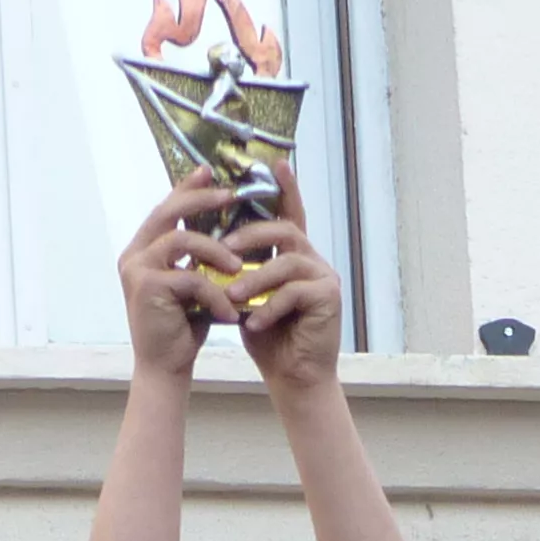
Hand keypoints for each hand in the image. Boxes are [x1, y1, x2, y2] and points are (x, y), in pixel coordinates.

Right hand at [116, 171, 246, 378]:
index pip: (166, 209)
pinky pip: (189, 277)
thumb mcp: (194, 285)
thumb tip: (229, 229)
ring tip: (239, 267)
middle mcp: (134, 255)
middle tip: (230, 195)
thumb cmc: (183, 328)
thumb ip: (198, 258)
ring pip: (180, 239)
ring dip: (215, 251)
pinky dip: (214, 293)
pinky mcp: (147, 287)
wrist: (165, 368)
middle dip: (200, 199)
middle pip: (167, 212)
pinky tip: (230, 311)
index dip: (187, 188)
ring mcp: (137, 269)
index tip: (210, 171)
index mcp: (143, 250)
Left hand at [226, 164, 344, 397]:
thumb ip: (238, 269)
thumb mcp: (245, 297)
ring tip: (232, 297)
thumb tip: (210, 242)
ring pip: (287, 261)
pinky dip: (269, 307)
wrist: (294, 378)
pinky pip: (294, 291)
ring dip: (255, 278)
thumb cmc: (268, 338)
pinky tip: (253, 323)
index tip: (274, 162)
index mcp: (294, 255)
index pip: (289, 214)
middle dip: (251, 237)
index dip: (284, 188)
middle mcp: (313, 260)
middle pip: (284, 229)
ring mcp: (324, 277)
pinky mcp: (329, 298)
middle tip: (223, 250)